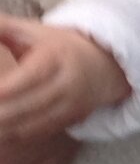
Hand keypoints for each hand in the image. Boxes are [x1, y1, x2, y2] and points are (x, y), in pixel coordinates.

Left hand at [0, 16, 130, 141]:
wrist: (105, 65)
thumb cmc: (60, 46)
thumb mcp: (35, 31)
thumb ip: (4, 27)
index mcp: (55, 58)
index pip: (20, 81)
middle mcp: (66, 84)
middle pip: (20, 109)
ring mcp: (70, 105)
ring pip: (27, 127)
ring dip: (1, 130)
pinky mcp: (71, 121)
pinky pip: (36, 134)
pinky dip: (13, 136)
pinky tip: (0, 134)